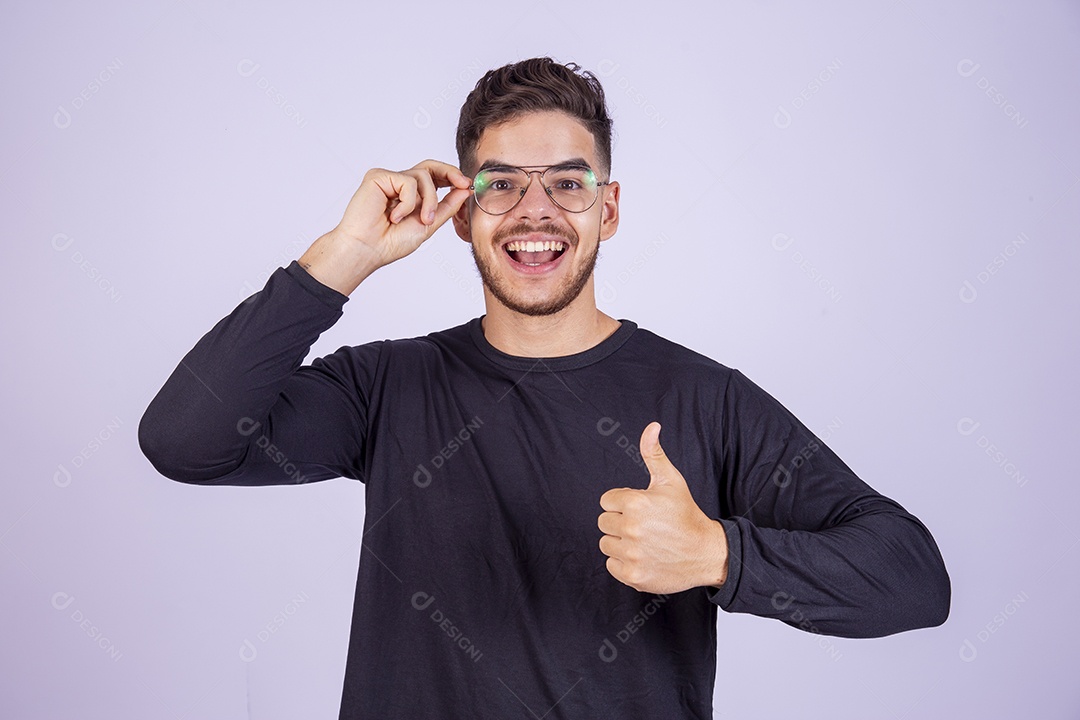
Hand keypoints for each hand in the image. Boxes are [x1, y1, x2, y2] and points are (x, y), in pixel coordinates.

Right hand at [298, 159, 472, 294]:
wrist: (368, 250)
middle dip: (450, 173)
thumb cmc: (391, 242)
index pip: (435, 177)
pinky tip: (395, 216)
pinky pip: (407, 181)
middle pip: (430, 166)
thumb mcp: (428, 224)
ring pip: (423, 176)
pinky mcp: (378, 176)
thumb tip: (465, 190)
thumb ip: (446, 206)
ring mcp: (389, 179)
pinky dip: (408, 202)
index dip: (452, 177)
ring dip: (429, 201)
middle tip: (463, 184)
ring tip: (420, 220)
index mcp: (411, 195)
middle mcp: (399, 184)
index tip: (467, 185)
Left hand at [598, 422, 728, 593]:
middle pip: (603, 522)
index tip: (642, 509)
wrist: (706, 552)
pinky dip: (623, 562)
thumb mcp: (671, 481)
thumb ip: (654, 453)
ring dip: (620, 542)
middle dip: (620, 521)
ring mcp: (631, 554)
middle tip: (644, 525)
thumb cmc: (686, 514)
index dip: (623, 503)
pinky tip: (643, 556)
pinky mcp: (632, 575)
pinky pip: (611, 564)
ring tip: (644, 541)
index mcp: (636, 503)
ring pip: (606, 543)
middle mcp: (631, 528)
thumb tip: (652, 426)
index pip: (607, 500)